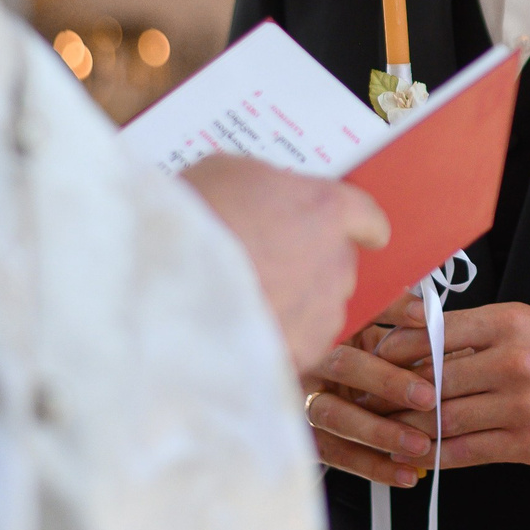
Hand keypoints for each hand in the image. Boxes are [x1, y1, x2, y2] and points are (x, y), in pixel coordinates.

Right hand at [181, 155, 388, 374]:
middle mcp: (335, 263)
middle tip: (267, 267)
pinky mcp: (299, 355)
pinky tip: (241, 335)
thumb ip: (264, 188)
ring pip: (320, 310)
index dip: (358, 225)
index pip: (365, 216)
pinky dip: (277, 343)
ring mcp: (320, 314)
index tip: (362, 233)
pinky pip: (298, 347)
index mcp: (326, 210)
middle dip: (310, 266)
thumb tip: (265, 201)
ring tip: (247, 306)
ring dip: (296, 307)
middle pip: (338, 265)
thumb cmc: (191, 220)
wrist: (164, 287)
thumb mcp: (228, 173)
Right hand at [305, 301, 441, 487]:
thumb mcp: (372, 329)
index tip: (423, 323)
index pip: (357, 316)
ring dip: (380, 433)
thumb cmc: (358, 355)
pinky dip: (375, 467)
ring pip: (337, 417)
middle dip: (387, 382)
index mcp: (331, 328)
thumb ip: (397, 317)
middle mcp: (312, 362)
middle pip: (344, 367)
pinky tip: (408, 474)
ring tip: (420, 444)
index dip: (390, 311)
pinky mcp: (310, 439)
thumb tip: (426, 314)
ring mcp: (305, 401)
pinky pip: (340, 456)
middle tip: (427, 397)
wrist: (320, 390)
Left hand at [373, 299, 529, 468]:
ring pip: (443, 418)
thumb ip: (476, 331)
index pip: (436, 333)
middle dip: (391, 392)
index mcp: (510, 323)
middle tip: (362, 396)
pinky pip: (465, 451)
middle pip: (433, 380)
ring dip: (406, 427)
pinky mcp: (527, 443)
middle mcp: (513, 362)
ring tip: (380, 428)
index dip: (396, 347)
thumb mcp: (529, 323)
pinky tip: (415, 454)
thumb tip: (416, 332)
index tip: (373, 354)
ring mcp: (520, 406)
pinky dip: (434, 454)